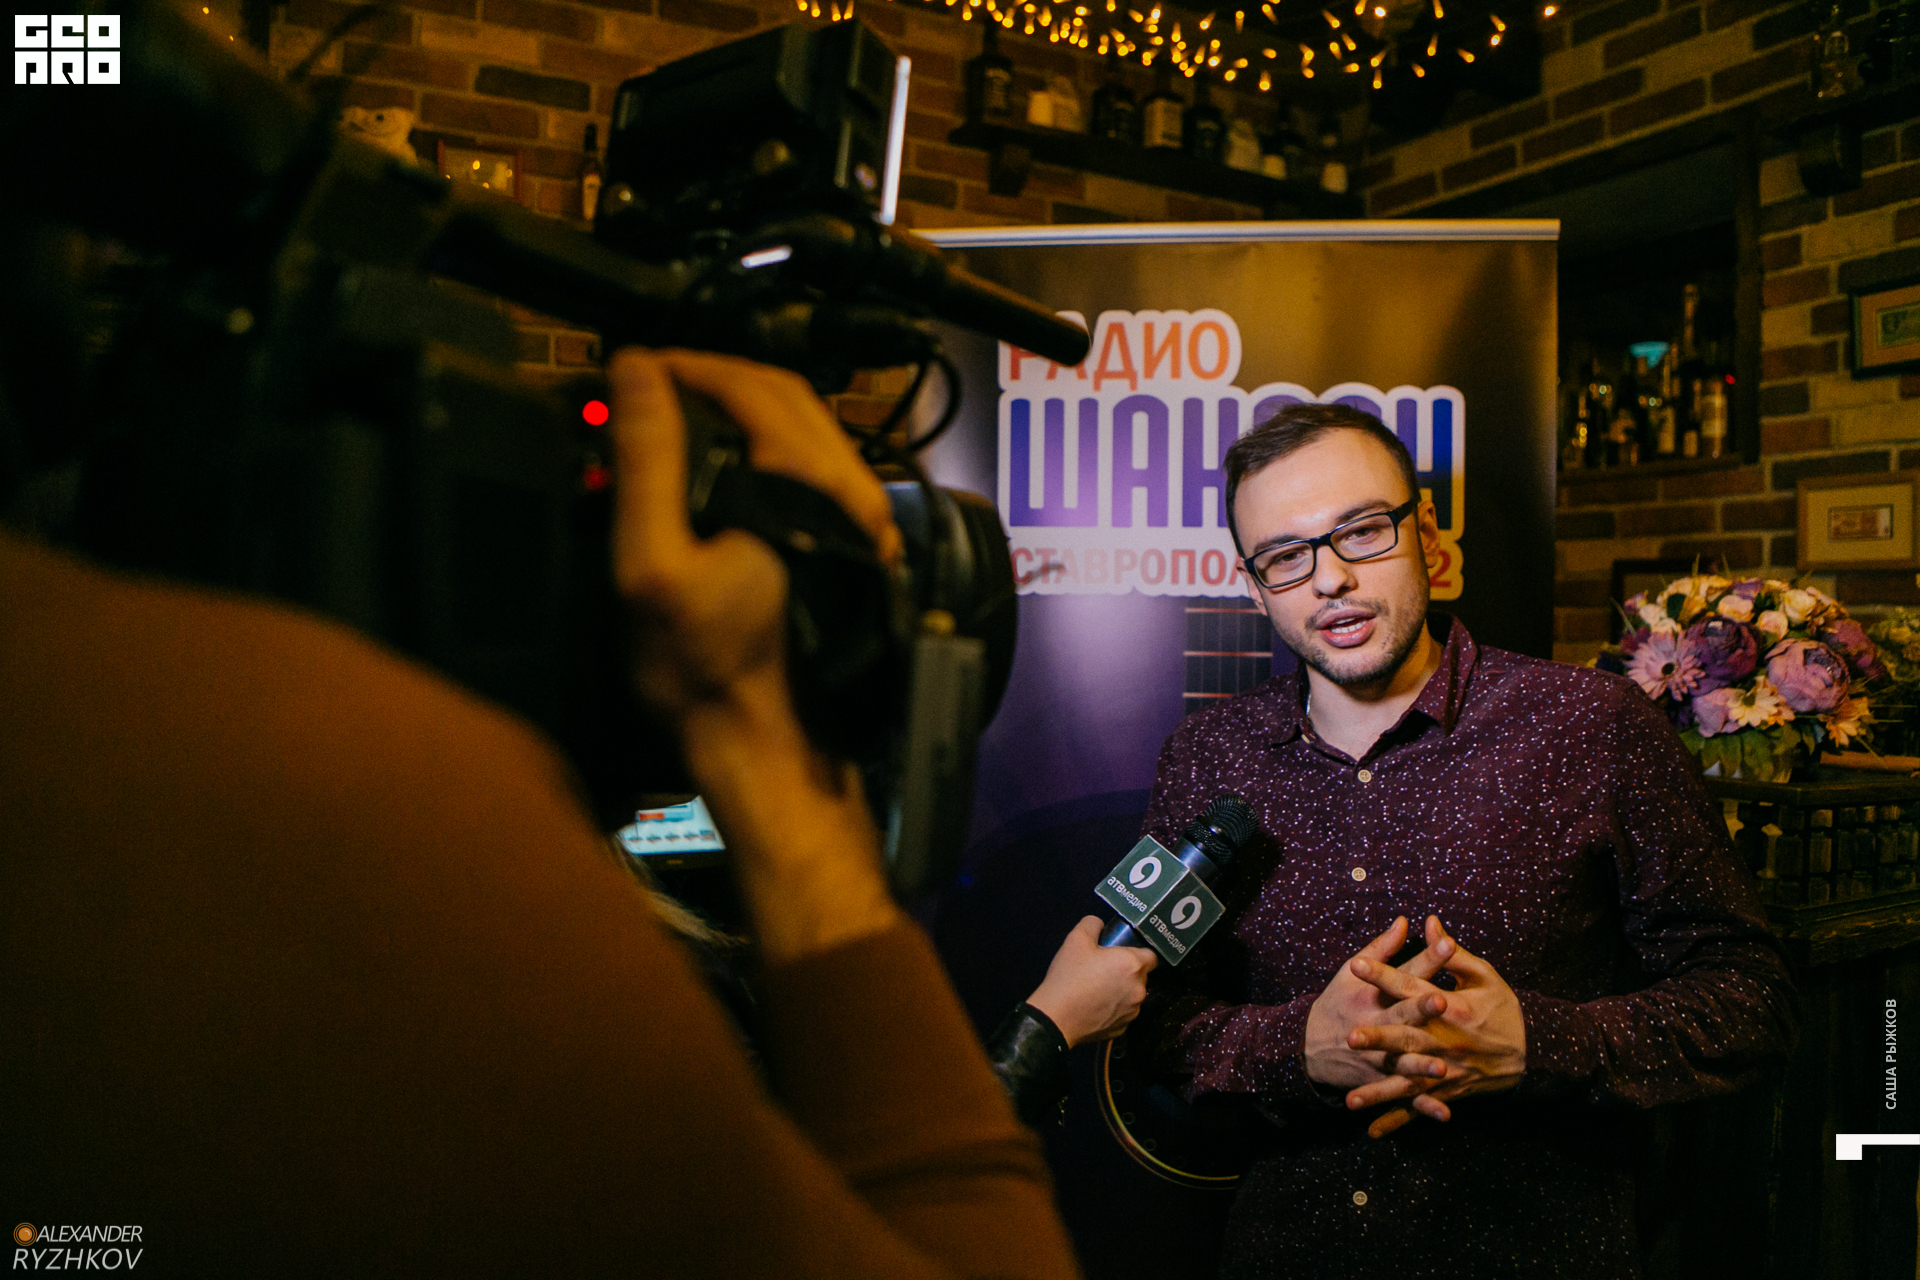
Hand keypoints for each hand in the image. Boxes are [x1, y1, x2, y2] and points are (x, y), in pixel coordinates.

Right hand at [606, 348, 900, 726]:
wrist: (764, 744)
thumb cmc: (705, 670)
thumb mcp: (650, 562)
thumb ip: (647, 459)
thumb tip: (637, 370)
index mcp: (810, 486)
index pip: (750, 383)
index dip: (685, 364)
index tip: (632, 368)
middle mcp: (851, 493)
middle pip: (785, 394)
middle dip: (714, 377)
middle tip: (650, 384)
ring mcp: (859, 520)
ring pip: (805, 428)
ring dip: (740, 408)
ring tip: (675, 416)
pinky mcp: (851, 544)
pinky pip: (813, 467)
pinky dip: (764, 446)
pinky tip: (719, 464)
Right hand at [1025, 917, 1158, 1047]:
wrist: (1056, 1018)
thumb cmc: (1069, 977)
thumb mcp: (1076, 939)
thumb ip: (1093, 924)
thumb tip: (1100, 925)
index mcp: (1132, 965)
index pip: (1152, 955)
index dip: (1138, 951)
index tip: (1122, 953)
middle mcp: (1139, 989)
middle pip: (1141, 976)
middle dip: (1127, 971)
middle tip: (1103, 969)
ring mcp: (1132, 1012)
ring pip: (1132, 995)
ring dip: (1121, 991)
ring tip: (1096, 989)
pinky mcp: (1122, 1029)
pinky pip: (1123, 1013)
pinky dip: (1113, 1009)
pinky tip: (1094, 1006)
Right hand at [1303, 916, 1452, 1092]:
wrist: (1307, 1047)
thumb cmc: (1337, 1003)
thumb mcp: (1351, 972)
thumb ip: (1382, 948)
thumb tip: (1406, 921)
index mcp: (1371, 995)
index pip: (1404, 973)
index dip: (1426, 959)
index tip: (1448, 943)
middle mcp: (1373, 1025)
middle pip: (1401, 1016)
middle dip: (1421, 1010)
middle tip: (1443, 1002)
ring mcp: (1375, 1056)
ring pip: (1401, 1061)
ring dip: (1421, 1065)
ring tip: (1442, 1068)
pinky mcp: (1378, 1080)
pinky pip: (1403, 1096)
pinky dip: (1422, 1106)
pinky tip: (1444, 1112)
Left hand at [1343, 915, 1526, 1136]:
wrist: (1537, 1053)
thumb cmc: (1505, 1009)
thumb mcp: (1485, 976)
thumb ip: (1452, 953)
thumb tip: (1429, 922)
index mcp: (1454, 1009)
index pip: (1412, 988)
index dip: (1385, 975)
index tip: (1356, 964)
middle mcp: (1448, 1042)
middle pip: (1408, 1040)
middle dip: (1379, 1040)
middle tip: (1348, 1036)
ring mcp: (1448, 1072)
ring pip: (1409, 1083)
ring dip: (1380, 1092)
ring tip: (1349, 1101)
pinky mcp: (1450, 1092)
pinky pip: (1420, 1109)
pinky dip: (1397, 1122)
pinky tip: (1372, 1131)